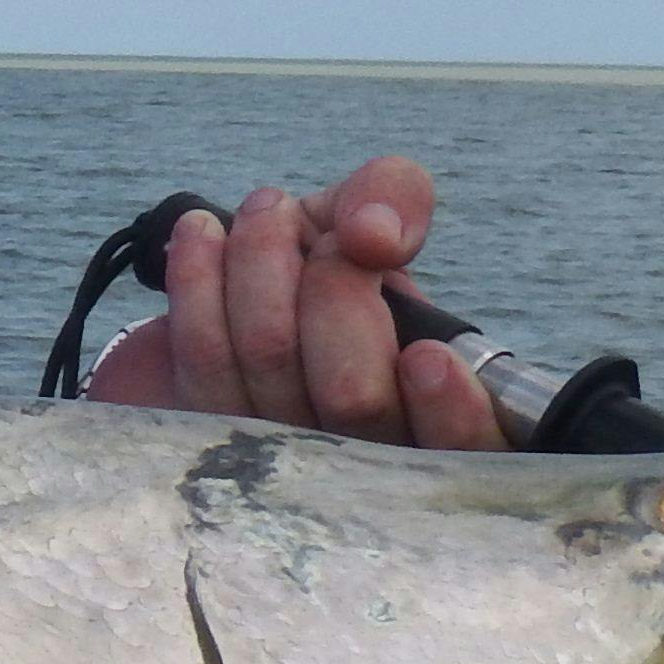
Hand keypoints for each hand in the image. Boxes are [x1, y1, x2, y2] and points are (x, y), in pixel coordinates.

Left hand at [84, 154, 508, 451]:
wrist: (237, 293)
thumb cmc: (327, 267)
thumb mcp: (373, 220)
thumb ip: (395, 203)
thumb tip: (372, 235)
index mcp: (441, 415)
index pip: (469, 449)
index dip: (454, 416)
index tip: (425, 357)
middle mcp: (366, 454)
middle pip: (353, 398)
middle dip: (331, 288)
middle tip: (310, 229)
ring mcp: (280, 460)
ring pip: (269, 371)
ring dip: (257, 269)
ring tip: (256, 213)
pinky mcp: (206, 442)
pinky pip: (198, 371)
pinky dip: (194, 292)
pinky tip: (201, 234)